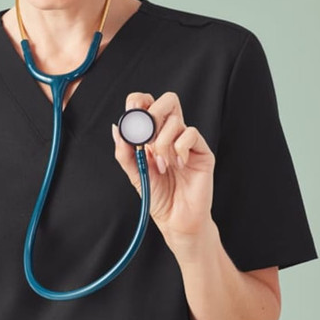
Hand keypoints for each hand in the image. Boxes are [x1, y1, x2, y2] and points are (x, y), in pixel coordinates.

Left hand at [112, 91, 214, 238]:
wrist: (176, 220)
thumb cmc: (158, 197)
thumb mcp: (134, 173)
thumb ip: (124, 152)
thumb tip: (117, 128)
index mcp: (154, 136)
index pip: (148, 105)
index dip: (139, 103)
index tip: (132, 116)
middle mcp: (172, 134)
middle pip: (167, 100)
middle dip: (152, 114)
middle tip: (146, 138)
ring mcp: (187, 142)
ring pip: (175, 120)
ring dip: (162, 144)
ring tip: (162, 166)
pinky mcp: (202, 152)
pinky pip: (191, 134)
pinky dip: (179, 148)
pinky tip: (179, 165)